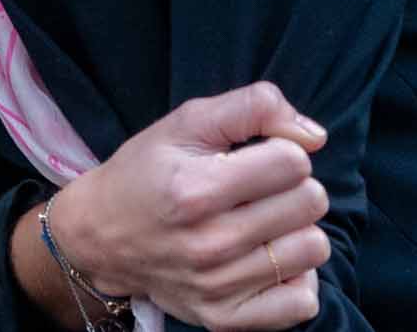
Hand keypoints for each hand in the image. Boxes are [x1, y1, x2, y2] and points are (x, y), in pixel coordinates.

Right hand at [52, 81, 333, 331]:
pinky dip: (295, 278)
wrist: (101, 235)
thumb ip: (252, 107)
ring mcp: (218, 287)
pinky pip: (302, 302)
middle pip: (310, 203)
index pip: (294, 162)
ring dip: (297, 229)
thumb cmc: (147, 171)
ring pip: (313, 249)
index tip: (256, 155)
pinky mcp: (224, 318)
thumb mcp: (186, 121)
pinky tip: (268, 259)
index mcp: (197, 189)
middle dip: (294, 186)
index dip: (282, 149)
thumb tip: (315, 136)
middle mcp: (209, 243)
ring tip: (264, 221)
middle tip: (260, 188)